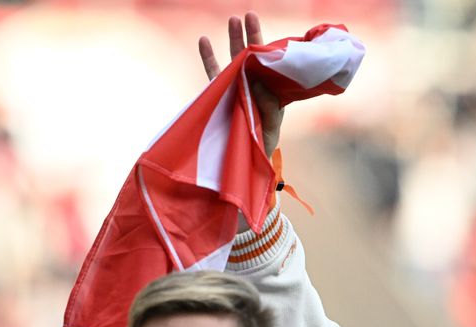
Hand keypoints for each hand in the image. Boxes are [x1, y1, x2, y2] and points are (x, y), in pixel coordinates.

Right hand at [198, 12, 283, 153]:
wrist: (246, 163)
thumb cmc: (263, 144)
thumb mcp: (271, 127)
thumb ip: (268, 108)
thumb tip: (257, 83)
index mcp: (269, 91)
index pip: (269, 65)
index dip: (267, 46)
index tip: (269, 33)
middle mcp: (253, 86)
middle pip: (252, 56)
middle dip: (250, 35)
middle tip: (249, 14)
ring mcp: (236, 88)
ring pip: (234, 60)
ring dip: (233, 40)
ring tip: (232, 19)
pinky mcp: (219, 95)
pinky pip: (213, 75)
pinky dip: (208, 57)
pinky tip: (204, 40)